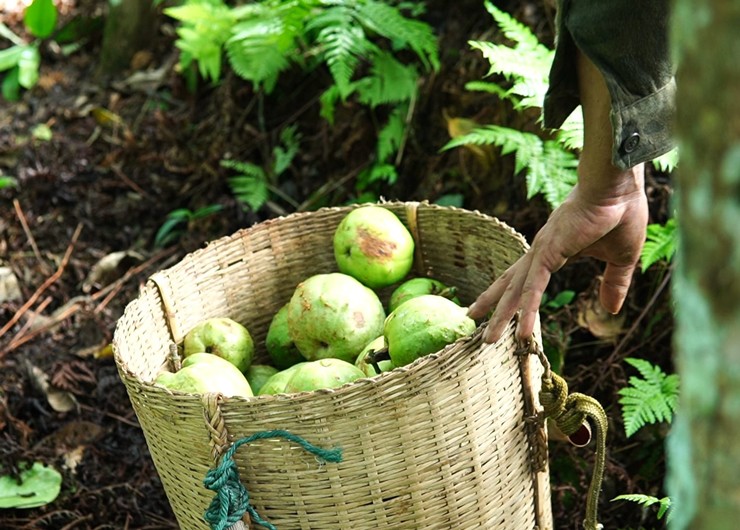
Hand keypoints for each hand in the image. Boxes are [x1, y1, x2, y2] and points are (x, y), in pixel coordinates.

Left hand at [468, 164, 647, 342]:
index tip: (504, 310)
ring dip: (501, 317)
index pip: (528, 278)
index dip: (515, 295)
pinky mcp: (548, 254)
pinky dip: (527, 311)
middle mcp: (541, 252)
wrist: (618, 186)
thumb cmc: (620, 212)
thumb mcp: (619, 259)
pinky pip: (534, 289)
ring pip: (516, 292)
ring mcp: (542, 253)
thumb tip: (611, 310)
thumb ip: (612, 284)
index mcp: (554, 250)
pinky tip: (522, 332)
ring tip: (487, 340)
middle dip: (493, 307)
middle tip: (475, 323)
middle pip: (511, 285)